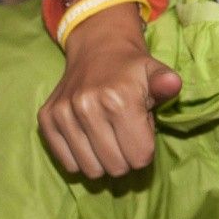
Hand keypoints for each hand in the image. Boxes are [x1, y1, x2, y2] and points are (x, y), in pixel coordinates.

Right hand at [37, 2, 180, 177]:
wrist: (97, 48)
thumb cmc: (132, 69)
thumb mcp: (155, 72)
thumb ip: (166, 84)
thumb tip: (172, 85)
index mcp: (119, 100)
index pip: (140, 157)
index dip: (145, 150)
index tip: (142, 132)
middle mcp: (87, 107)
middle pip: (116, 167)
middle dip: (126, 157)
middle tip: (125, 134)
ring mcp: (64, 114)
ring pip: (91, 170)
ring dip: (104, 160)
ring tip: (108, 134)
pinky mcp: (47, 119)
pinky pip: (68, 164)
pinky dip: (82, 158)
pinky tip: (89, 138)